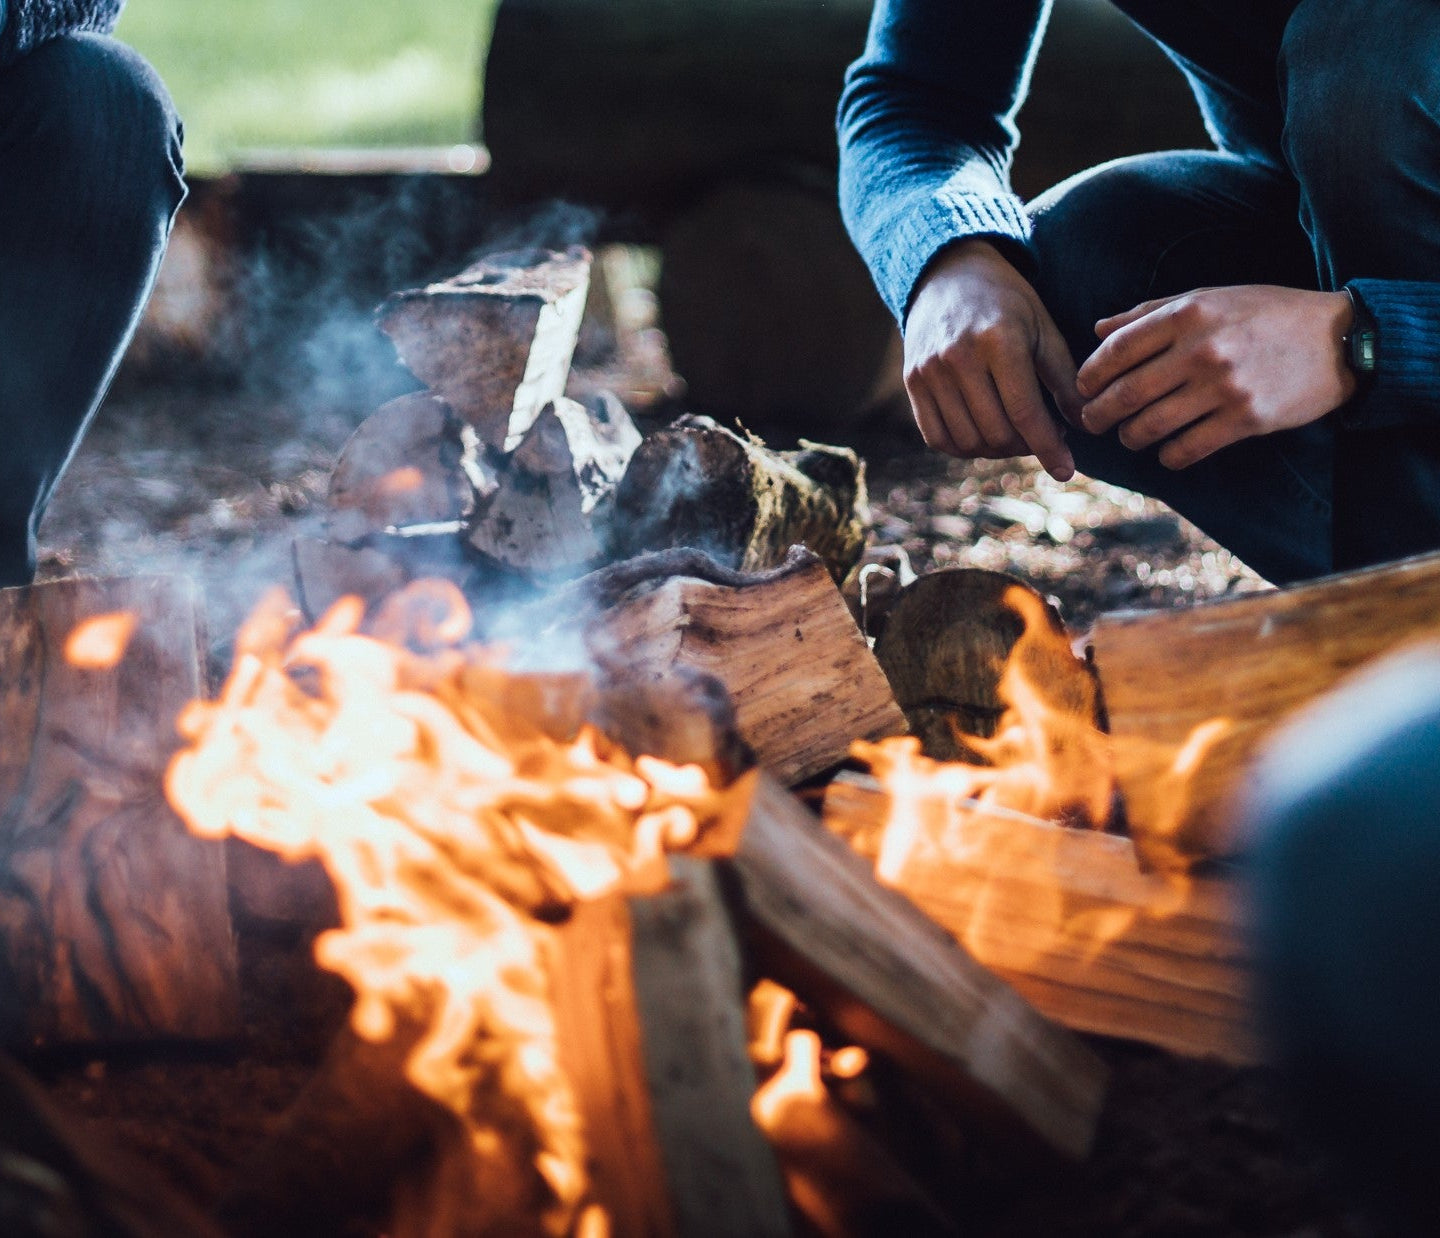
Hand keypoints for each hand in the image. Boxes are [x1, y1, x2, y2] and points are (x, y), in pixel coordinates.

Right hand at [904, 239, 1083, 480]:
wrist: (948, 274)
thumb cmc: (1007, 302)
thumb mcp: (1043, 329)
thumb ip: (1064, 378)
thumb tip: (1086, 425)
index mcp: (999, 340)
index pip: (1026, 412)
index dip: (1049, 448)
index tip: (1066, 471)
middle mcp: (958, 357)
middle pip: (996, 433)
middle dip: (1025, 446)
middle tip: (1040, 433)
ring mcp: (929, 371)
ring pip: (967, 441)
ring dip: (995, 449)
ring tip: (1013, 432)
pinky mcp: (910, 381)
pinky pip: (937, 437)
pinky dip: (963, 447)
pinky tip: (982, 433)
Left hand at [1075, 285, 1356, 469]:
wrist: (1339, 339)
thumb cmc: (1267, 314)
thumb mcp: (1211, 298)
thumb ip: (1151, 312)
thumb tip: (1098, 329)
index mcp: (1188, 313)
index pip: (1115, 350)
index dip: (1089, 376)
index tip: (1082, 388)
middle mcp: (1202, 349)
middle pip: (1124, 395)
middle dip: (1097, 415)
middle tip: (1092, 422)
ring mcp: (1224, 387)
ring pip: (1149, 427)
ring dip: (1130, 438)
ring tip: (1130, 436)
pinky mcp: (1245, 419)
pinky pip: (1184, 450)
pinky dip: (1167, 455)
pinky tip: (1167, 450)